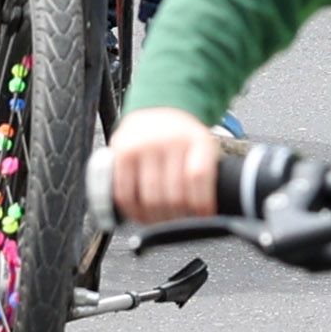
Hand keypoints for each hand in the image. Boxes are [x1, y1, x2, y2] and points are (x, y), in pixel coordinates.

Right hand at [109, 106, 223, 225]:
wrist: (159, 106)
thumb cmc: (183, 136)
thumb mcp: (204, 147)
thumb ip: (207, 176)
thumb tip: (209, 214)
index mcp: (197, 140)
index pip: (199, 177)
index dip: (201, 204)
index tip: (203, 217)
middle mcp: (170, 140)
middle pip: (174, 195)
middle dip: (178, 218)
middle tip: (179, 225)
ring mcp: (144, 146)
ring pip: (150, 199)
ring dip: (155, 219)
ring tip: (160, 222)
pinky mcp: (121, 153)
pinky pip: (125, 194)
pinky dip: (132, 211)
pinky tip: (140, 215)